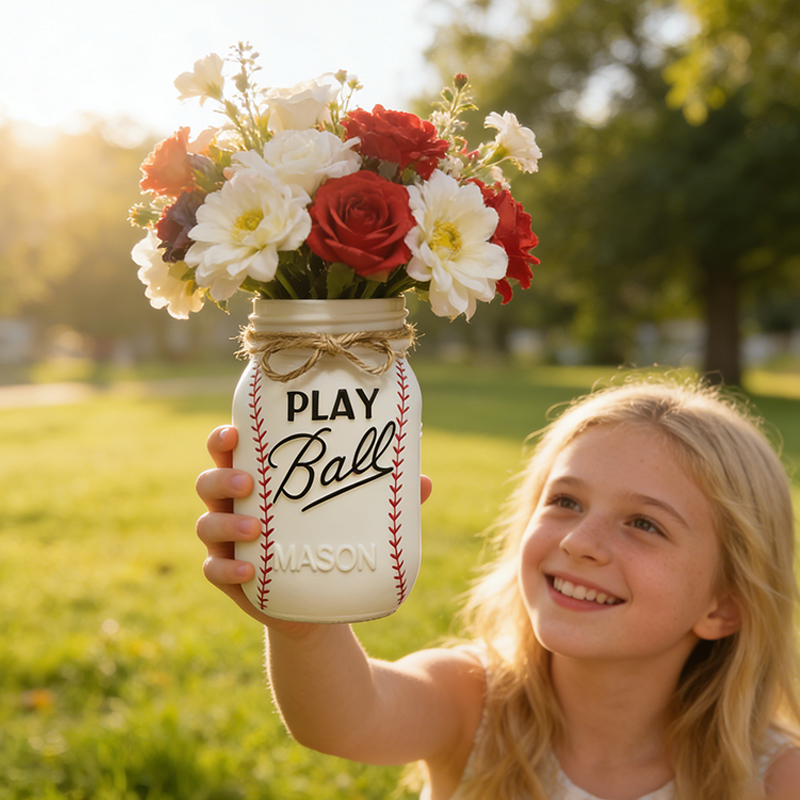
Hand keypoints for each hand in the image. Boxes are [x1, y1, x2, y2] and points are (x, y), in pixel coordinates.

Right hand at [196, 426, 432, 629]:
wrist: (320, 602)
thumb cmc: (332, 537)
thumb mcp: (354, 514)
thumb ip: (382, 498)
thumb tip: (424, 482)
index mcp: (260, 478)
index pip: (229, 449)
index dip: (223, 438)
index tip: (235, 431)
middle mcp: (236, 505)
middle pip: (208, 481)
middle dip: (222, 477)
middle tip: (249, 481)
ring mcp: (228, 542)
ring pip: (206, 524)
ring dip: (226, 523)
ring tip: (256, 527)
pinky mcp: (230, 578)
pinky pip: (214, 570)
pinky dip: (227, 569)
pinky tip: (250, 571)